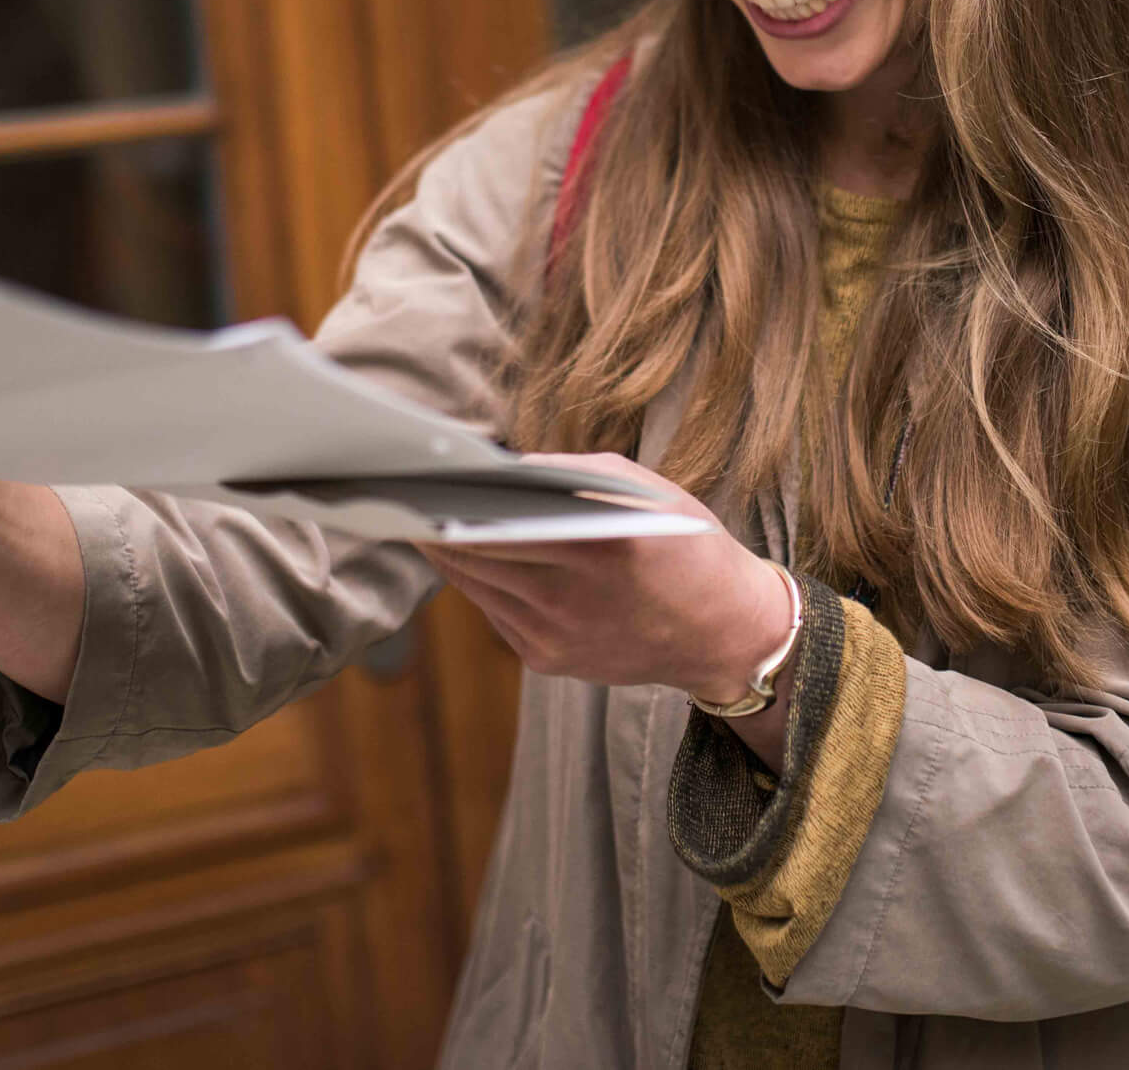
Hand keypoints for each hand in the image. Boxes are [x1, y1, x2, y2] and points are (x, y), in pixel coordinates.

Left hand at [419, 452, 795, 708]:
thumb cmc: (687, 547)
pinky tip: (469, 557)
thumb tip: (507, 466)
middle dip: (438, 526)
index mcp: (601, 550)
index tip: (419, 482)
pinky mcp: (548, 662)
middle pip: (476, 558)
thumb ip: (576, 472)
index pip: (499, 525)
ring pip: (477, 587)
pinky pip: (496, 614)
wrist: (725, 634)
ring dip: (450, 555)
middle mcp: (573, 601)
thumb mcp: (647, 491)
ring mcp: (556, 639)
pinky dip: (482, 583)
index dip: (451, 506)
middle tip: (403, 496)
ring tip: (425, 521)